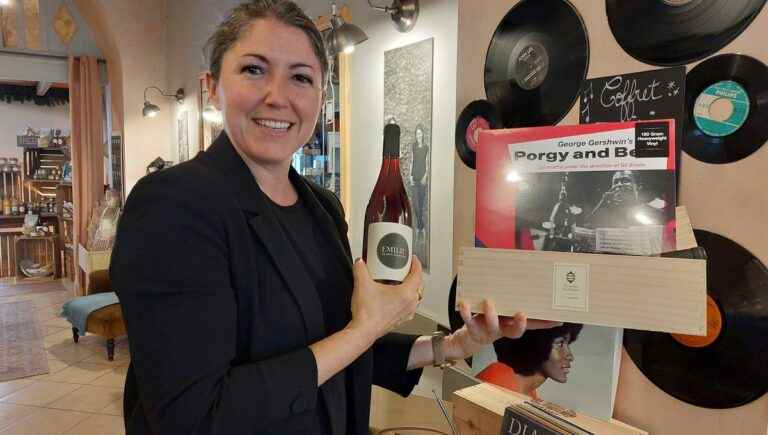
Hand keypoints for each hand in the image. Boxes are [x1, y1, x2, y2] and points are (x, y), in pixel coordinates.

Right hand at [348, 256, 422, 343]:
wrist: (363, 331)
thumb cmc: (367, 314)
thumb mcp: (362, 284)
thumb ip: (360, 269)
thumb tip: (360, 263)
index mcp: (406, 293)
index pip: (417, 274)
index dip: (416, 264)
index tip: (413, 259)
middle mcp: (410, 304)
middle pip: (419, 285)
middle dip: (415, 275)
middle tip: (407, 269)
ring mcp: (407, 313)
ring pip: (416, 297)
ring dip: (412, 289)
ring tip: (402, 283)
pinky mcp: (401, 320)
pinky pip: (410, 307)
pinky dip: (407, 300)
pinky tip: (397, 298)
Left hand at [446, 298, 561, 359]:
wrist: (468, 338)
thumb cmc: (488, 318)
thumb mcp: (501, 308)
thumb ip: (510, 298)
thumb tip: (521, 276)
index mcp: (512, 324)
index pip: (532, 325)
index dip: (544, 324)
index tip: (558, 320)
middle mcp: (502, 330)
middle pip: (515, 332)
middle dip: (519, 324)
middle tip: (522, 313)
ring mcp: (488, 332)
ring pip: (492, 326)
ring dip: (491, 314)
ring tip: (489, 302)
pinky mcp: (473, 331)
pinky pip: (469, 322)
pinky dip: (466, 313)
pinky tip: (465, 303)